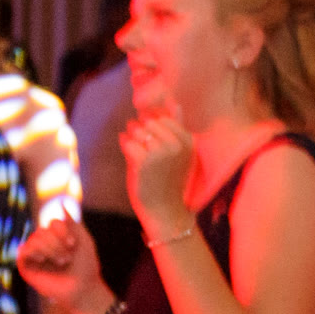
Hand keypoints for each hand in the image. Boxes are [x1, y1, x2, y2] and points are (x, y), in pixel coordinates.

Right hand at [17, 217, 103, 313]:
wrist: (82, 288)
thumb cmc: (85, 266)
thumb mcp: (84, 239)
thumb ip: (73, 222)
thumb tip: (62, 202)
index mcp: (57, 237)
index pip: (52, 222)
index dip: (61, 230)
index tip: (73, 244)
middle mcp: (44, 244)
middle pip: (42, 230)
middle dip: (57, 243)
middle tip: (67, 258)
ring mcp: (34, 254)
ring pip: (34, 238)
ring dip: (50, 249)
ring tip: (61, 262)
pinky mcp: (26, 265)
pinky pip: (23, 250)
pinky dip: (36, 252)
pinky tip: (44, 261)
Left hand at [120, 107, 195, 233]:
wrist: (166, 211)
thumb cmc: (171, 180)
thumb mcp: (180, 153)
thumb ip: (178, 127)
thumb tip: (175, 102)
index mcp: (189, 141)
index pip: (165, 116)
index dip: (153, 124)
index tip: (153, 141)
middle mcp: (177, 144)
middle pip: (150, 120)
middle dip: (141, 129)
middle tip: (143, 146)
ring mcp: (161, 152)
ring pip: (137, 129)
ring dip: (132, 136)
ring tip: (137, 150)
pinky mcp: (144, 161)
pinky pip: (127, 142)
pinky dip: (125, 146)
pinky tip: (130, 156)